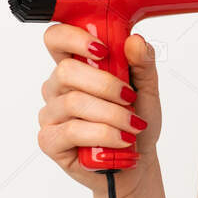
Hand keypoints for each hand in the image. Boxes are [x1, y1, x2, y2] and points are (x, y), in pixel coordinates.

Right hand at [37, 27, 162, 197]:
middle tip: (130, 98)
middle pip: (66, 71)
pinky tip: (120, 140)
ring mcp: (50, 114)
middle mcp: (57, 88)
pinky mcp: (49, 140)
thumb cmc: (135, 122)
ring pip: (73, 103)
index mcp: (75, 66)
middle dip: (105, 85)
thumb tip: (135, 41)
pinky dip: (103, 135)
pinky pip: (72, 131)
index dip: (73, 38)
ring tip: (133, 126)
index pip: (56, 39)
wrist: (136, 160)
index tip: (103, 49)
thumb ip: (142, 64)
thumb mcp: (147, 90)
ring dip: (112, 114)